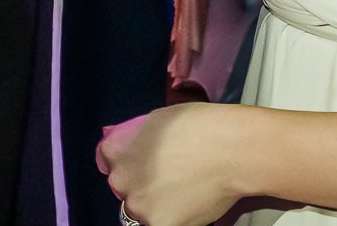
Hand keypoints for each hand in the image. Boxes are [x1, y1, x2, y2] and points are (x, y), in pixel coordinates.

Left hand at [99, 104, 242, 225]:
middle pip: (124, 187)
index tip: (139, 162)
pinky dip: (174, 217)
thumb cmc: (201, 128)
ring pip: (141, 210)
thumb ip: (135, 138)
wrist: (231, 150)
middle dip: (141, 183)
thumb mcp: (155, 120)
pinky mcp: (161, 225)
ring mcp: (140, 206)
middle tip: (170, 176)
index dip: (125, 159)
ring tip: (184, 189)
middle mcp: (122, 180)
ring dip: (156, 203)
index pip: (105, 159)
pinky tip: (190, 203)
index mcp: (116, 150)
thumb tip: (126, 145)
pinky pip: (160, 223)